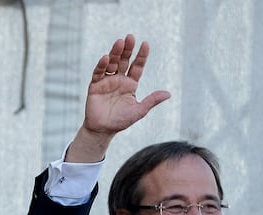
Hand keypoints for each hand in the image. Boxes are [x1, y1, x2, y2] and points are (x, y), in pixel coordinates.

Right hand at [67, 34, 169, 162]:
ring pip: (112, 64)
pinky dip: (101, 65)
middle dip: (127, 49)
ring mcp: (106, 81)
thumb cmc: (121, 121)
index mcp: (130, 84)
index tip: (145, 44)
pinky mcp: (95, 86)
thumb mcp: (139, 111)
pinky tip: (105, 58)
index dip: (141, 56)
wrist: (103, 130)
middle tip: (130, 37)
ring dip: (115, 53)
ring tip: (119, 42)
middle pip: (124, 61)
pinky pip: (98, 73)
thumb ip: (151, 101)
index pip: (137, 66)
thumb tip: (168, 94)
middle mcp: (119, 80)